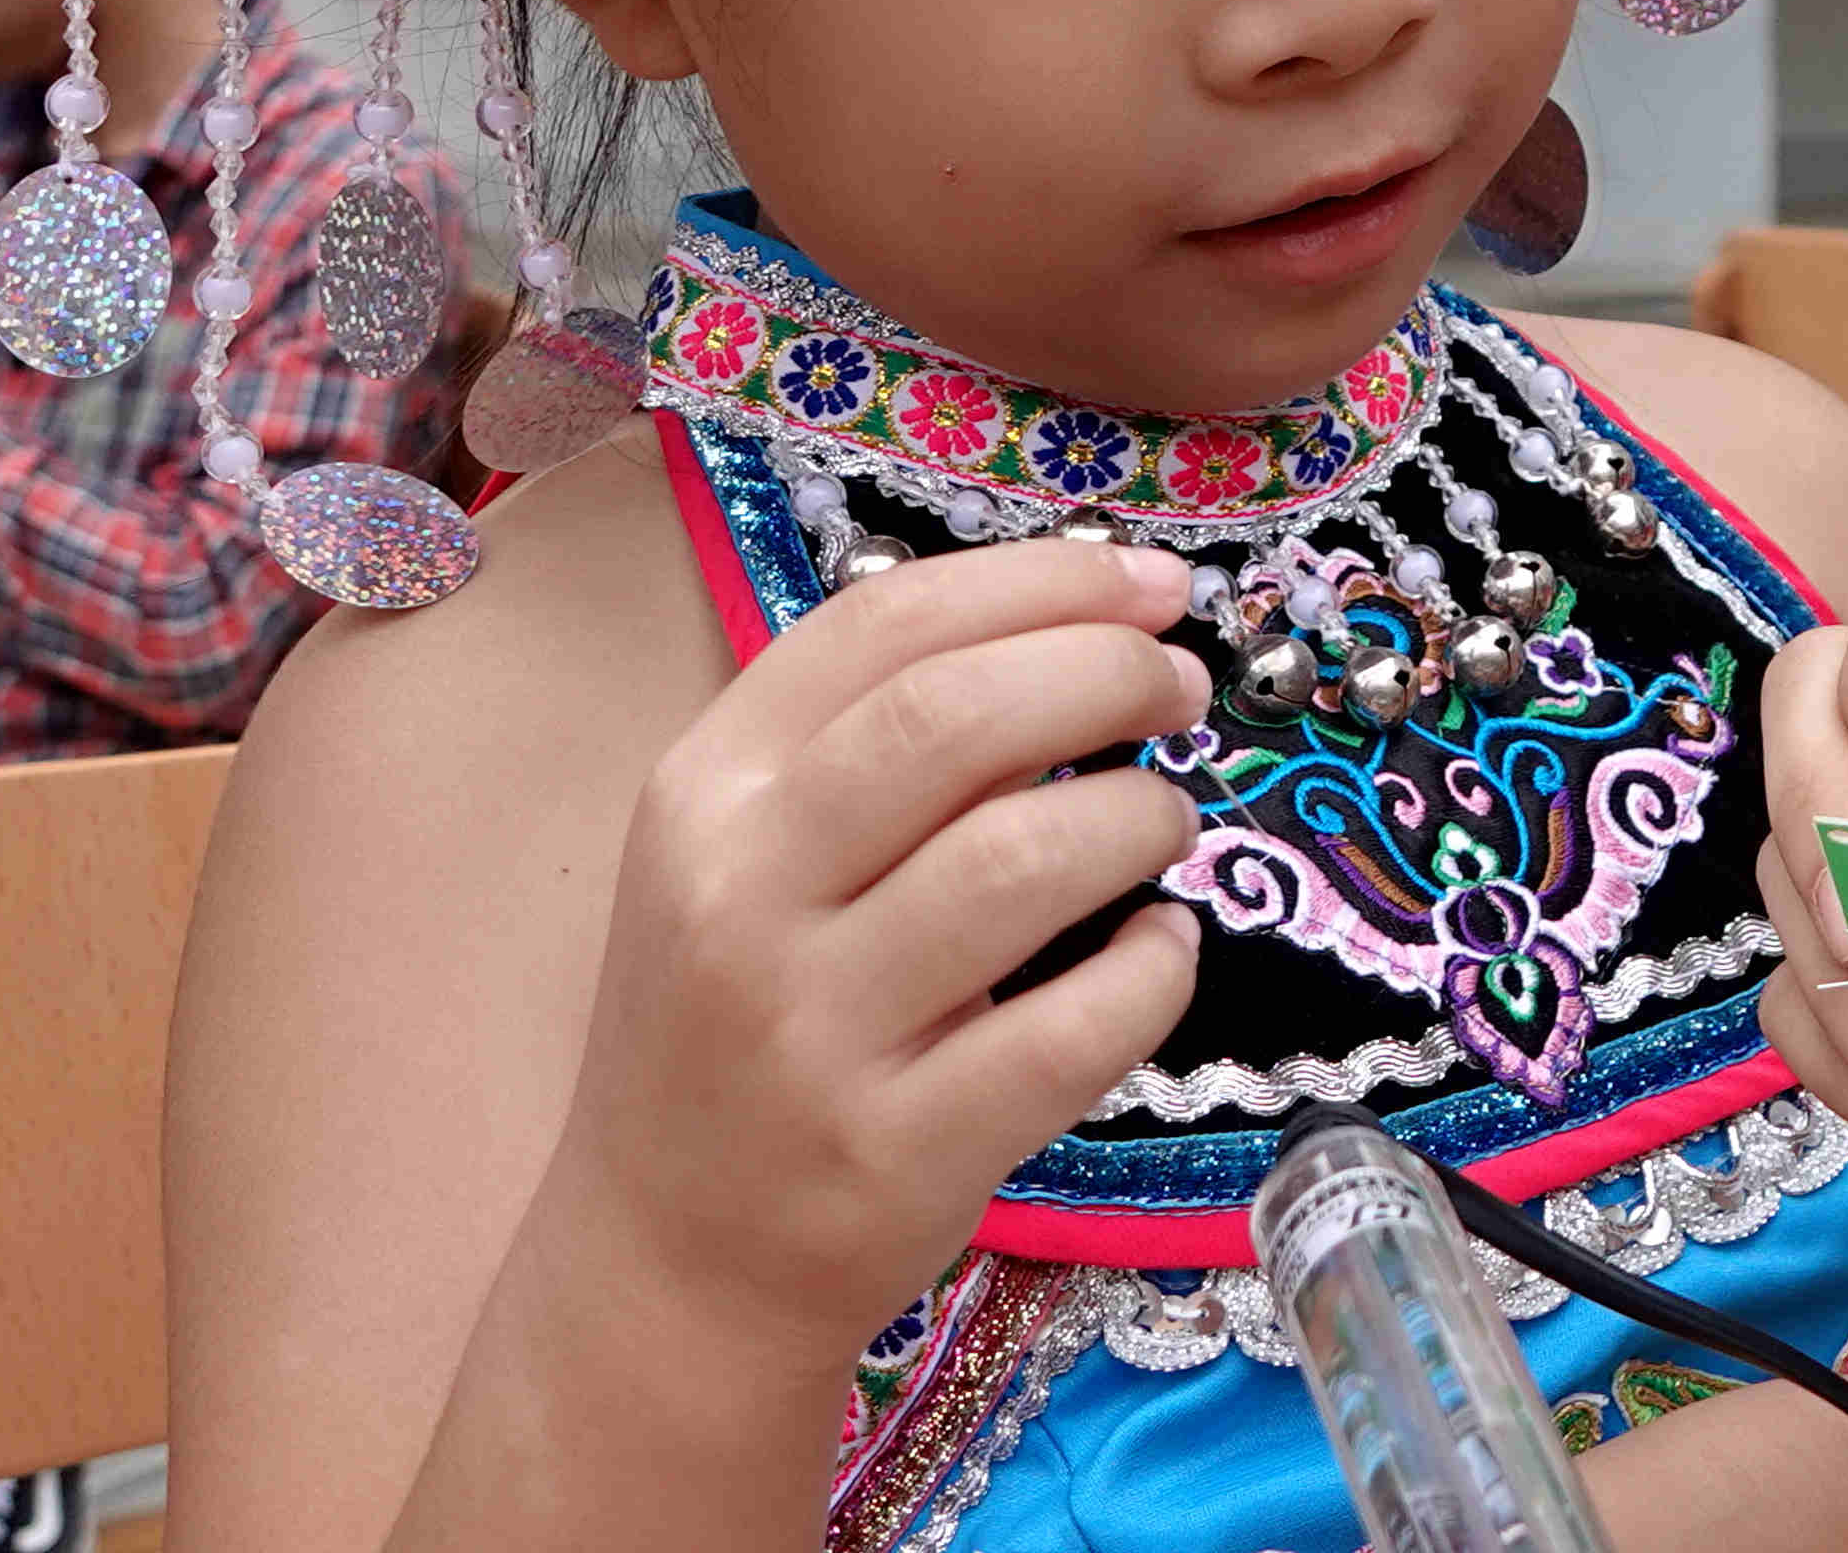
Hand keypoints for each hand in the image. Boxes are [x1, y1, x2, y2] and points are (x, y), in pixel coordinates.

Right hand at [545, 538, 1210, 1351]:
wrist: (666, 1266)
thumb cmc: (735, 1027)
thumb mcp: (744, 862)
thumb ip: (871, 744)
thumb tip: (1082, 621)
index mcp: (704, 794)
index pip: (883, 624)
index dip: (1045, 581)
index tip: (1152, 584)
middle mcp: (742, 897)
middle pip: (956, 717)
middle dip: (1107, 670)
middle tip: (1180, 685)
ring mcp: (813, 1032)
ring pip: (1024, 859)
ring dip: (1140, 814)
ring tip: (1159, 823)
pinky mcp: (898, 1150)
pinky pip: (1075, 1025)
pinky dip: (1154, 968)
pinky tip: (1158, 949)